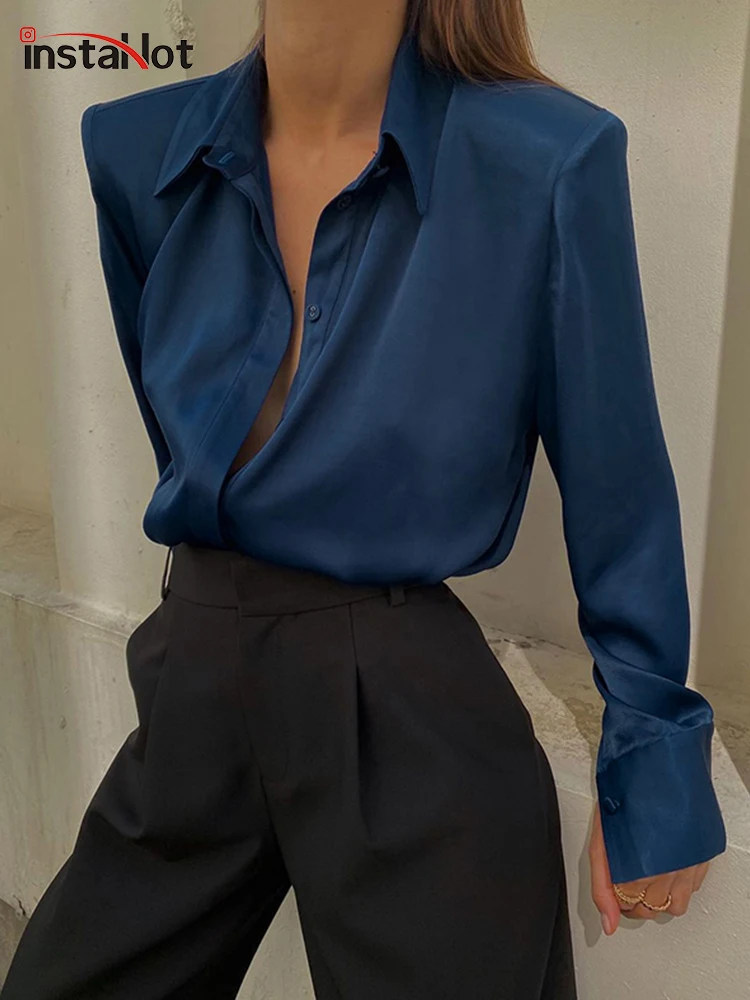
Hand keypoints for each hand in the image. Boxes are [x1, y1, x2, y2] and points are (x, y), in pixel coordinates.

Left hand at [589, 800, 709, 934]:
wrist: (651, 766)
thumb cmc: (623, 800)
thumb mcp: (601, 841)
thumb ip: (601, 886)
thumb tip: (609, 925)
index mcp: (640, 868)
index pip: (628, 906)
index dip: (616, 899)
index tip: (614, 890)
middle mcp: (669, 870)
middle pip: (652, 909)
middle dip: (636, 902)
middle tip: (627, 883)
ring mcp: (689, 862)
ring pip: (677, 906)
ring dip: (661, 898)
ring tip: (649, 877)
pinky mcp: (703, 854)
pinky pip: (694, 886)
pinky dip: (681, 884)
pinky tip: (667, 865)